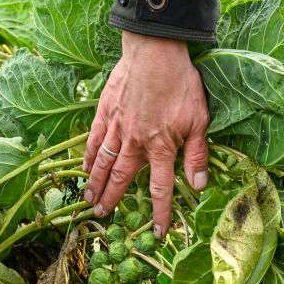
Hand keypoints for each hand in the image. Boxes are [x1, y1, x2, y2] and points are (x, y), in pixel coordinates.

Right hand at [83, 31, 210, 236]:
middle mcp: (135, 142)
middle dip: (113, 200)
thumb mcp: (199, 120)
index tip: (159, 232)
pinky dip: (87, 155)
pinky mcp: (106, 111)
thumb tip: (198, 185)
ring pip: (103, 162)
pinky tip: (84, 167)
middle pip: (122, 179)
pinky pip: (93, 138)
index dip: (160, 212)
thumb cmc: (181, 84)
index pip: (160, 188)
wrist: (155, 51)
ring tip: (88, 200)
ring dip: (96, 184)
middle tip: (102, 217)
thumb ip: (197, 154)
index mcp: (161, 147)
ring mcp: (117, 127)